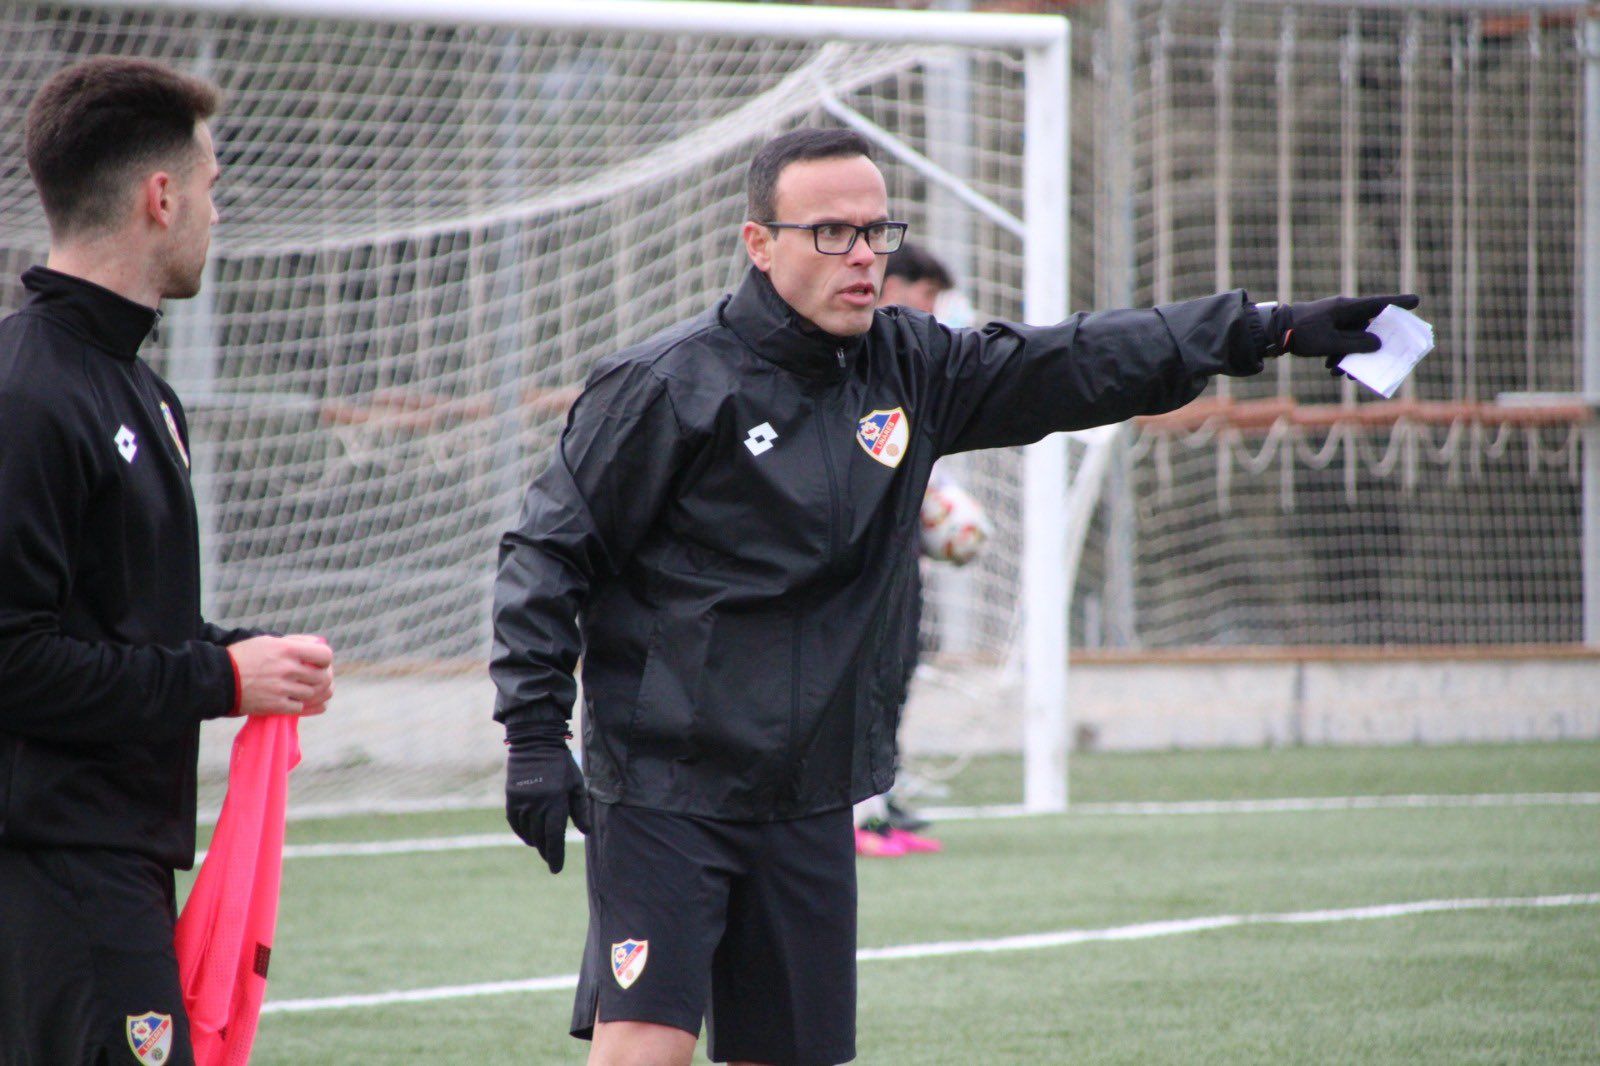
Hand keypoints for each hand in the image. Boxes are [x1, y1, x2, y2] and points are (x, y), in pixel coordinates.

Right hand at [228, 634, 333, 715]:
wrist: (219, 678)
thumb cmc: (243, 656)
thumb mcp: (268, 641)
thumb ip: (294, 642)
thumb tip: (317, 644)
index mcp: (287, 649)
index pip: (324, 656)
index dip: (325, 660)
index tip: (320, 663)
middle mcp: (287, 669)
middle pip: (323, 677)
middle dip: (324, 678)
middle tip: (319, 679)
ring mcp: (282, 689)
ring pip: (314, 694)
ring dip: (315, 693)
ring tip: (309, 690)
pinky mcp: (275, 706)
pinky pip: (301, 708)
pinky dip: (305, 706)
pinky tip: (302, 702)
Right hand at [505, 720, 588, 873]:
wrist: (535, 743)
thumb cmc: (561, 764)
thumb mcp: (576, 784)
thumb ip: (580, 810)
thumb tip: (585, 832)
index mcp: (556, 802)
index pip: (555, 837)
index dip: (555, 855)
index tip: (556, 869)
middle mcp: (537, 805)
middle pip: (541, 837)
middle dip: (546, 851)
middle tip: (551, 859)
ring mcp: (522, 802)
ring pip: (527, 832)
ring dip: (535, 842)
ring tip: (541, 847)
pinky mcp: (511, 797)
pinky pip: (515, 822)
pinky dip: (521, 832)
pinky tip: (528, 837)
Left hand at [1267, 294, 1419, 374]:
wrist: (1272, 332)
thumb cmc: (1302, 334)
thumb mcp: (1331, 343)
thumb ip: (1356, 344)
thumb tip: (1378, 344)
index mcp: (1346, 307)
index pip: (1378, 304)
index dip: (1398, 303)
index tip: (1417, 301)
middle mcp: (1343, 310)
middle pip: (1369, 326)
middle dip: (1373, 345)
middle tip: (1384, 356)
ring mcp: (1334, 319)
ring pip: (1353, 338)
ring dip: (1352, 356)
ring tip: (1344, 373)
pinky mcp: (1325, 328)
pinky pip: (1341, 341)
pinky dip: (1339, 355)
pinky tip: (1331, 369)